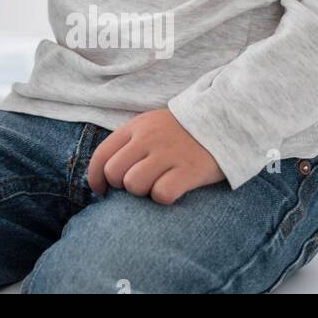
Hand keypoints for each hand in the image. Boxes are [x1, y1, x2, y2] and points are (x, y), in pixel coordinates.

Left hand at [87, 109, 224, 204]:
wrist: (223, 119)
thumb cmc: (181, 131)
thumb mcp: (149, 126)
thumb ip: (128, 143)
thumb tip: (105, 172)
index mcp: (135, 128)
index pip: (101, 155)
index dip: (95, 178)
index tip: (102, 190)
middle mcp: (148, 139)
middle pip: (115, 173)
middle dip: (122, 185)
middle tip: (139, 184)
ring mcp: (169, 153)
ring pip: (135, 184)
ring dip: (143, 192)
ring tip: (157, 185)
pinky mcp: (190, 169)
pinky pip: (162, 193)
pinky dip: (164, 197)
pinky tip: (173, 190)